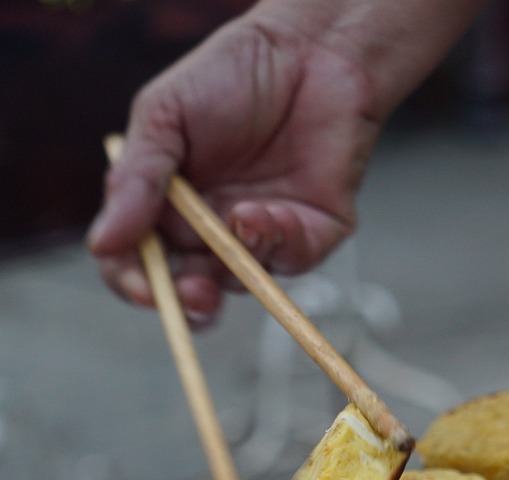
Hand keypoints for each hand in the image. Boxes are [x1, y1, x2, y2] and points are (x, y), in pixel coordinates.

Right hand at [87, 0, 486, 323]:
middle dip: (191, 301)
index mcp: (168, 209)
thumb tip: (101, 244)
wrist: (308, 51)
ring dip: (237, 262)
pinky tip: (268, 211)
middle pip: (192, 291)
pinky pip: (291, 260)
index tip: (144, 290)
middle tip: (195, 293)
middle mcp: (213, 233)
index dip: (137, 285)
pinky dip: (277, 241)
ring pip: (243, 282)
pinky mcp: (310, 234)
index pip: (141, 265)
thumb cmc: (230, 75)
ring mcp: (262, 238)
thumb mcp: (164, 117)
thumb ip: (135, 181)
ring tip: (239, 219)